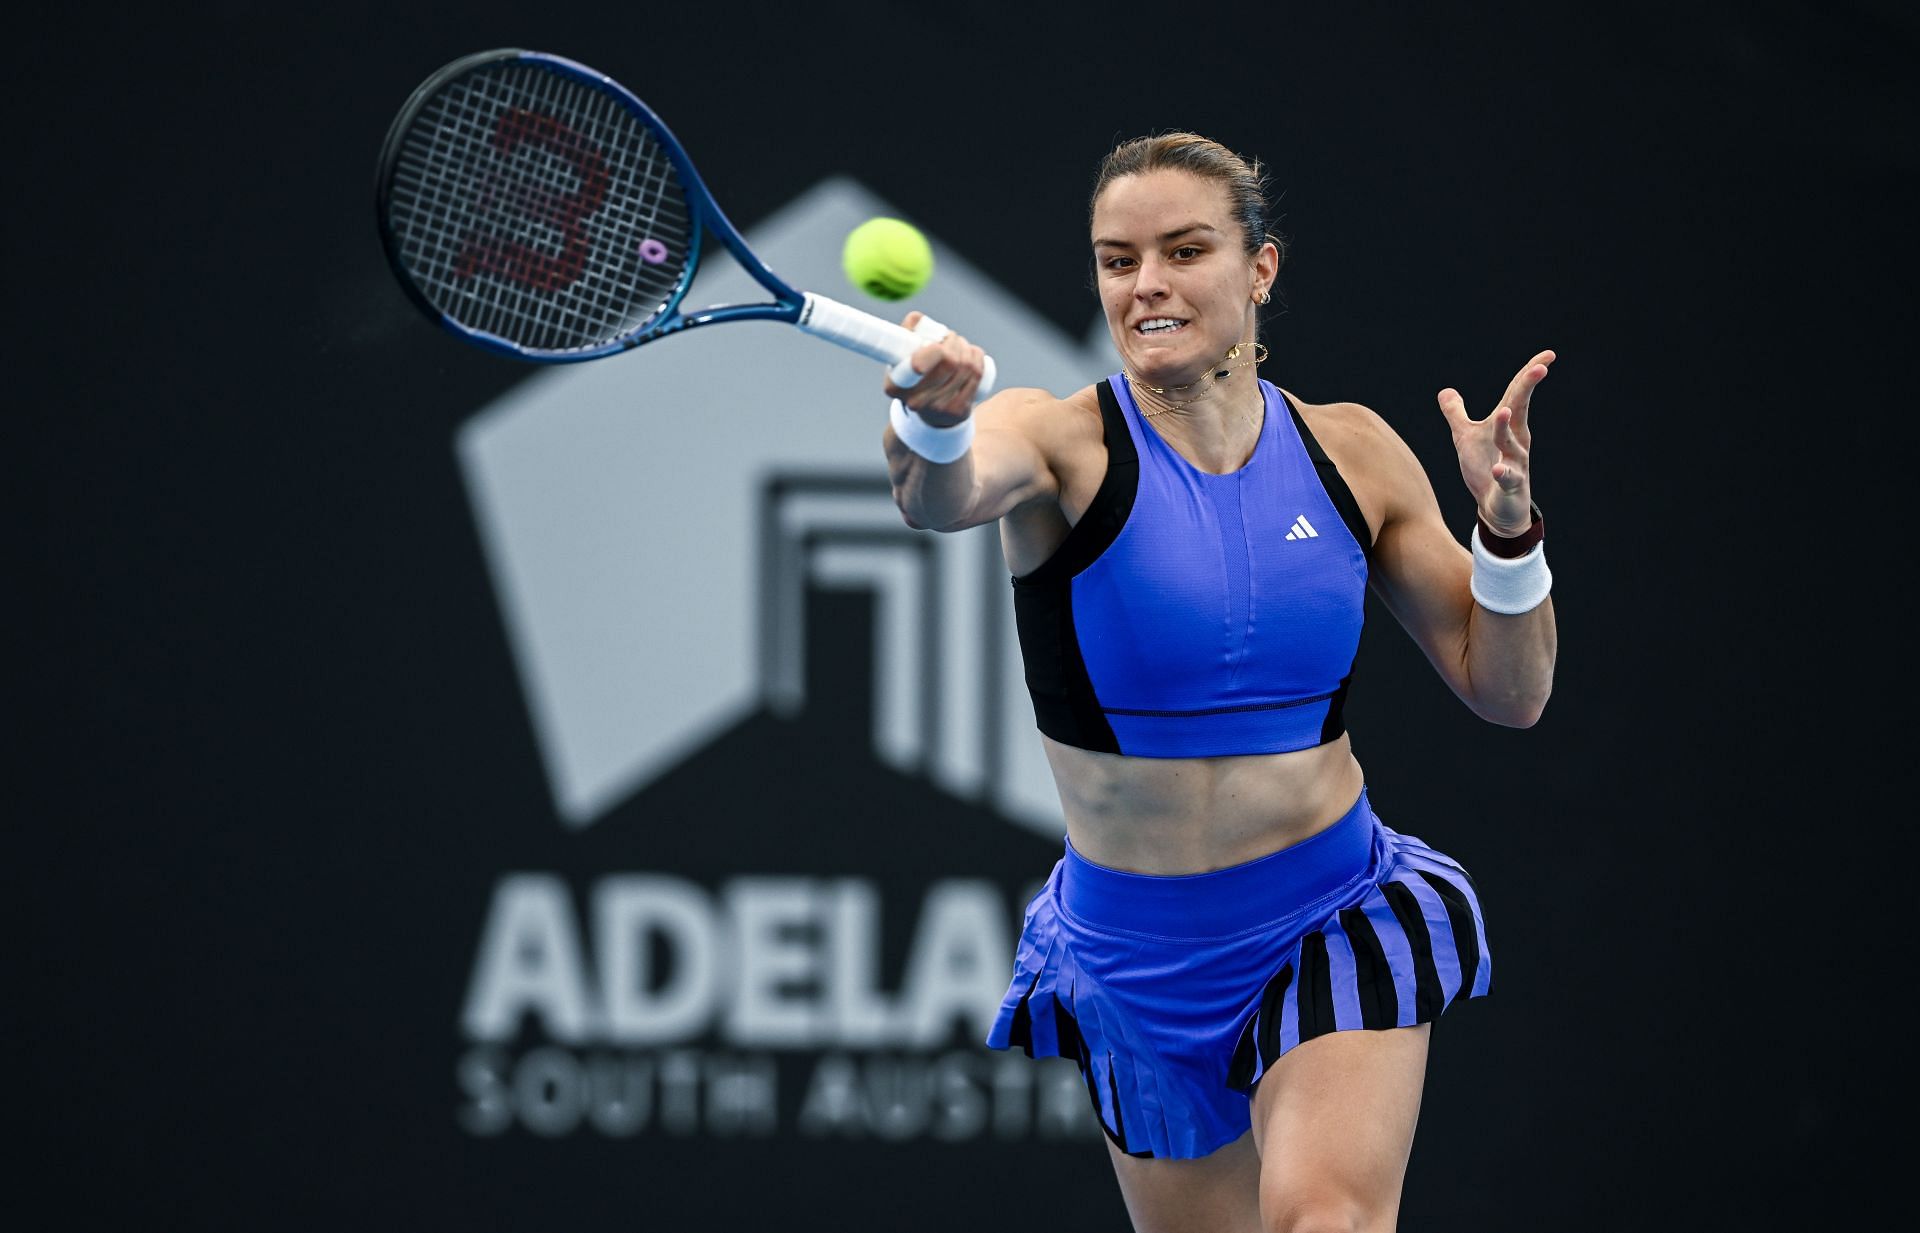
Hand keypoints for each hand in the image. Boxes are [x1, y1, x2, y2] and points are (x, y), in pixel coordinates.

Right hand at [883, 311, 986, 426]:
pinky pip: (976, 374)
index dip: (932, 352)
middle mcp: (914, 401)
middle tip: (950, 337)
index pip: (918, 365)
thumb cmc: (914, 375)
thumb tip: (918, 319)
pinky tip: (972, 353)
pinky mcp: (959, 411)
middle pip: (949, 360)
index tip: (938, 345)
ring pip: (965, 365)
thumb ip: (905, 331)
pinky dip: (977, 357)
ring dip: (965, 347)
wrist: (929, 412)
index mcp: (894, 385)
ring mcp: (938, 409)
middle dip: (953, 341)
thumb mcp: (900, 354)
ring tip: (959, 345)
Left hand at [1437, 349, 1554, 535]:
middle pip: (1520, 410)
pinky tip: (1497, 469)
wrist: (1498, 508)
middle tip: (1538, 368)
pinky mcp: (1510, 485)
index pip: (1517, 395)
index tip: (1548, 355)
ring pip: (1512, 443)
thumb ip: (1456, 415)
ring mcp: (1516, 462)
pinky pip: (1508, 477)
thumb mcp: (1465, 438)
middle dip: (1527, 389)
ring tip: (1501, 412)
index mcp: (1508, 425)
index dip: (1529, 374)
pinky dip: (1503, 472)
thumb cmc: (1485, 468)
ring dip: (1505, 428)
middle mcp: (1516, 440)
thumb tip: (1446, 391)